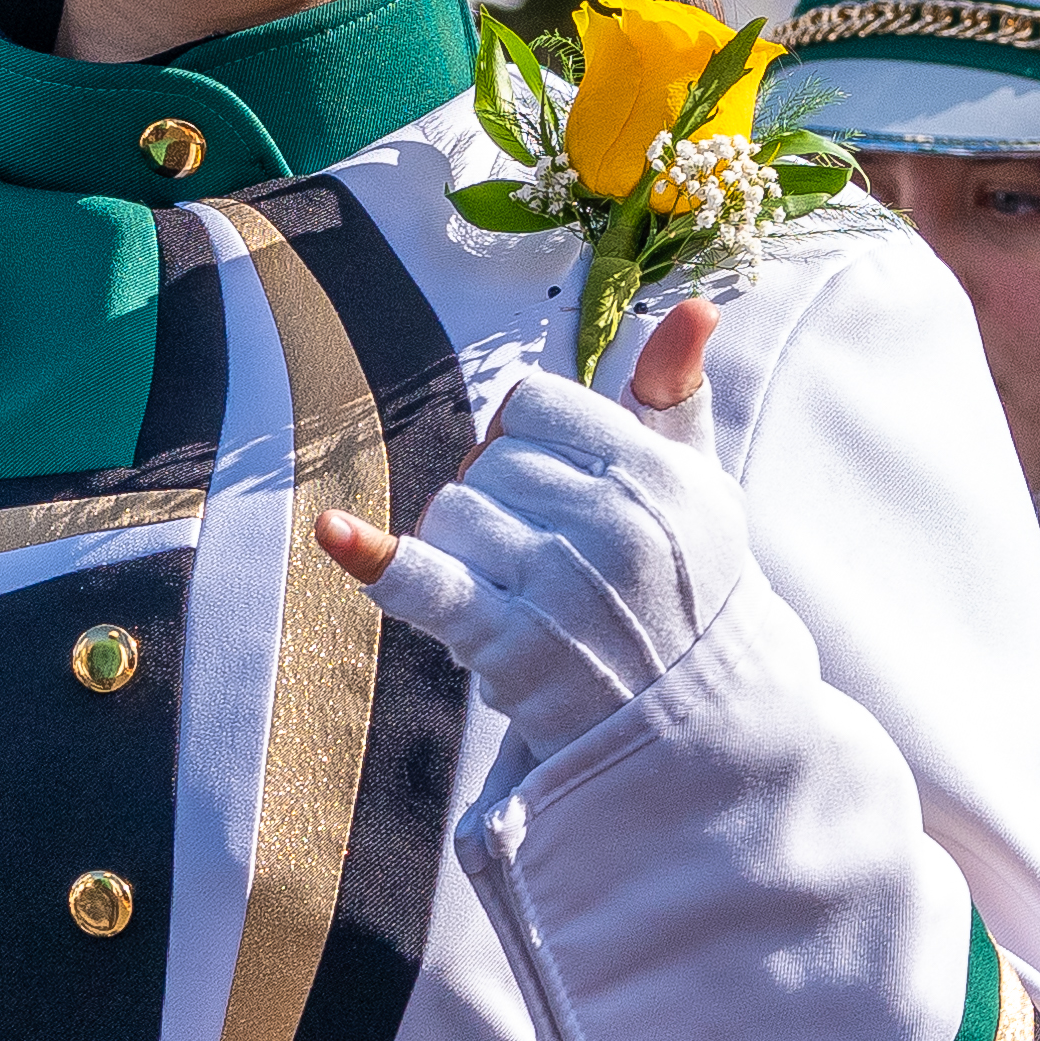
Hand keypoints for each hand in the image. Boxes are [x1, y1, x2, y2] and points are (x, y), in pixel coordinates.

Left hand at [316, 303, 740, 765]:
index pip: (535, 405)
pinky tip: (337, 533)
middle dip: (503, 501)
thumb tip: (696, 307)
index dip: (529, 440)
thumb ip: (677, 399)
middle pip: (490, 458)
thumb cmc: (692, 597)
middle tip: (551, 562)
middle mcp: (615, 523)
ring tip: (522, 595)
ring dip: (468, 549)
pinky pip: (425, 583)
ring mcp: (560, 583)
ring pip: (451, 510)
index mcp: (659, 474)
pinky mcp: (510, 642)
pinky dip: (373, 559)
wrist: (697, 733)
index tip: (557, 488)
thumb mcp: (702, 494)